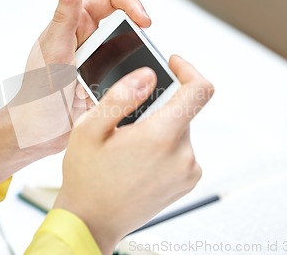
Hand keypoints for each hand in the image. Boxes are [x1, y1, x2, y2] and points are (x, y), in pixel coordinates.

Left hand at [0, 0, 151, 189]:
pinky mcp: (108, 83)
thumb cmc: (36, 93)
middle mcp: (90, 39)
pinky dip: (135, 79)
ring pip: (132, 50)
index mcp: (76, 24)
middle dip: (139, 33)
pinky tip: (136, 88)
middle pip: (127, 22)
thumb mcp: (52, 51)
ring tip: (139, 72)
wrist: (38, 133)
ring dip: (138, 59)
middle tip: (145, 46)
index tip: (143, 19)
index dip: (131, 2)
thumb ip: (64, 16)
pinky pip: (129, 75)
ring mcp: (100, 62)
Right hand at [54, 55, 213, 254]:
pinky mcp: (186, 182)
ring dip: (160, 127)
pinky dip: (165, 145)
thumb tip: (146, 75)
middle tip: (128, 120)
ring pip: (181, 129)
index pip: (198, 90)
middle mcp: (182, 155)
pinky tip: (139, 159)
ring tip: (129, 145)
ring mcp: (187, 171)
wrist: (92, 222)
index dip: (187, 69)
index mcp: (161, 137)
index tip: (172, 64)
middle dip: (158, 105)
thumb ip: (120, 96)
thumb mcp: (89, 130)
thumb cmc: (87, 178)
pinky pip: (182, 149)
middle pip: (183, 109)